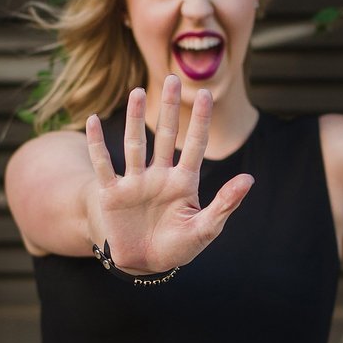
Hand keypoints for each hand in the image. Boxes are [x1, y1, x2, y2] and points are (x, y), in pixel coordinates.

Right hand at [84, 74, 253, 273]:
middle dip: (169, 109)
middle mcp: (159, 176)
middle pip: (164, 136)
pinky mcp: (112, 194)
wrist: (143, 265)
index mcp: (184, 183)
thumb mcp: (205, 229)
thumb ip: (225, 204)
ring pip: (134, 144)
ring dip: (134, 119)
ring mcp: (134, 183)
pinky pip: (103, 165)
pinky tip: (93, 121)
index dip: (199, 120)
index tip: (205, 94)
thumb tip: (249, 179)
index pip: (195, 145)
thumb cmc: (176, 247)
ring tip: (137, 92)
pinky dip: (97, 144)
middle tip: (173, 78)